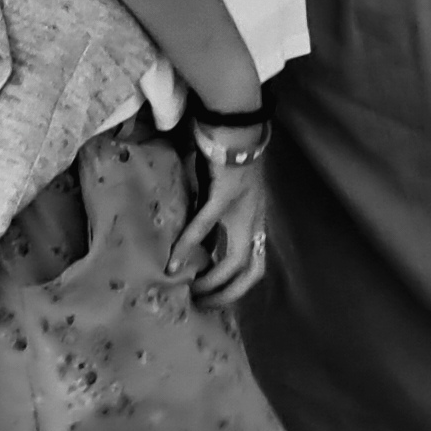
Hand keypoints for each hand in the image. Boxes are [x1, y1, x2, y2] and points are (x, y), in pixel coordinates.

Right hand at [167, 139, 275, 308]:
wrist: (235, 127)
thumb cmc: (228, 160)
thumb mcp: (225, 197)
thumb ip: (217, 220)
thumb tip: (197, 243)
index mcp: (255, 221)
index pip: (257, 265)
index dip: (239, 288)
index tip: (215, 300)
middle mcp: (254, 219)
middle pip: (250, 271)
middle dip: (227, 293)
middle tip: (201, 303)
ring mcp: (242, 208)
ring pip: (234, 258)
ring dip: (212, 279)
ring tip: (189, 290)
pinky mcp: (225, 194)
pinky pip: (207, 226)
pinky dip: (190, 244)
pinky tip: (174, 259)